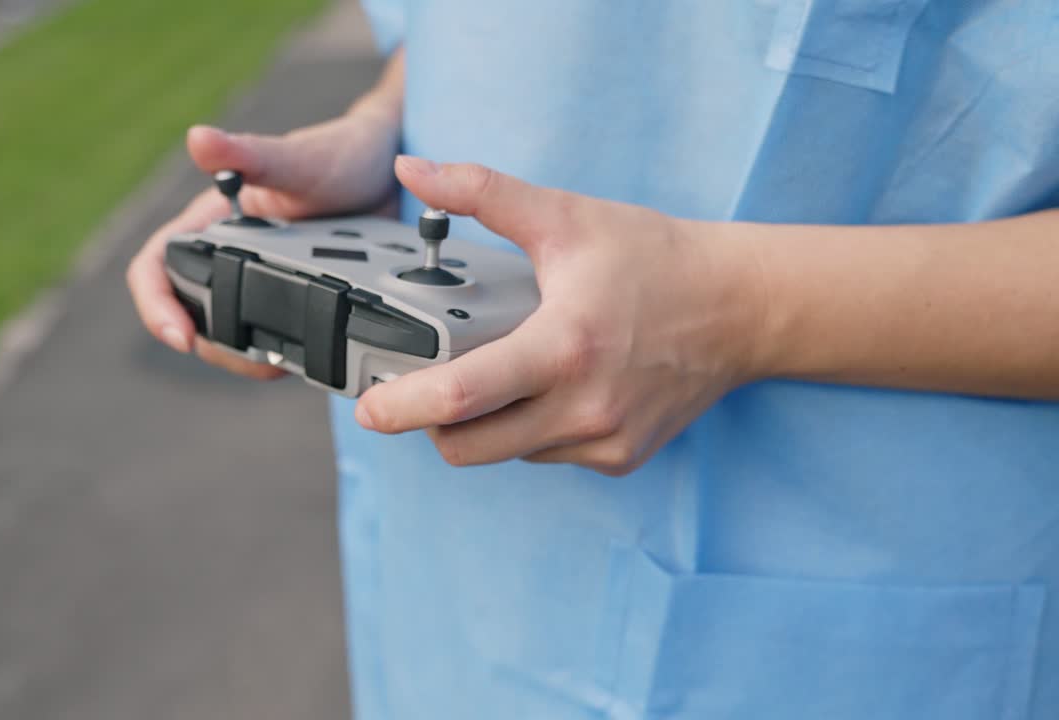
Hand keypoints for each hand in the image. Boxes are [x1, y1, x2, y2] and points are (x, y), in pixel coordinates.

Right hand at [127, 108, 398, 377]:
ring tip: (280, 364)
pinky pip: (269, 338)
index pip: (156, 265)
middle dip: (210, 345)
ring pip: (226, 334)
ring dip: (244, 357)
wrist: (390, 176)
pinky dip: (280, 355)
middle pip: (188, 313)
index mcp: (210, 220)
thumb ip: (250, 153)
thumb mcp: (297, 159)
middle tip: (253, 360)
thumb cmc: (335, 155)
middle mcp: (224, 255)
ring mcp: (255, 282)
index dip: (156, 304)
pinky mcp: (289, 302)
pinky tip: (306, 360)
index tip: (179, 337)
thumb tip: (199, 138)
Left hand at [354, 157, 764, 475]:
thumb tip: (412, 170)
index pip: (461, 397)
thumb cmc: (655, 259)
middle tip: (418, 387)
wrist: (742, 306)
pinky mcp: (620, 458)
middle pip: (467, 446)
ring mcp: (604, 441)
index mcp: (564, 346)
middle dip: (430, 423)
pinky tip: (546, 388)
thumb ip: (482, 192)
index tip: (367, 407)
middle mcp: (584, 406)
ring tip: (494, 374)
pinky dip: (528, 430)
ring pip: (505, 453)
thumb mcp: (565, 216)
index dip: (401, 408)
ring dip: (482, 425)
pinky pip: (545, 456)